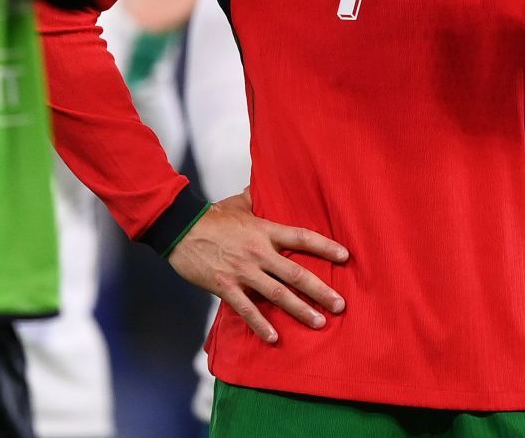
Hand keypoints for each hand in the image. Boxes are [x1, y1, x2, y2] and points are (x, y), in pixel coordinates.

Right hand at [167, 191, 347, 345]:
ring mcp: (243, 271)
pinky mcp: (226, 287)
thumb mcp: (237, 203)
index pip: (301, 237)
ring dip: (300, 310)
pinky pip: (247, 309)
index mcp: (264, 230)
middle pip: (296, 273)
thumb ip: (254, 198)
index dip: (325, 246)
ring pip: (278, 294)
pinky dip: (261, 325)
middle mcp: (258, 252)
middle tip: (340, 305)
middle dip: (321, 290)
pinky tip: (274, 338)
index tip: (345, 256)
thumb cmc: (210, 216)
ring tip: (319, 322)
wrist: (179, 229)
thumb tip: (261, 185)